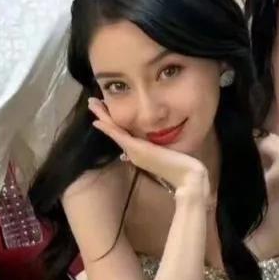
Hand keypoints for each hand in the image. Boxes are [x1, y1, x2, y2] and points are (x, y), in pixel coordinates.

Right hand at [88, 97, 209, 196]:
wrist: (186, 177)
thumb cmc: (182, 164)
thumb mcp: (168, 152)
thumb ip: (159, 147)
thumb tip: (152, 141)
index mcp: (140, 152)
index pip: (122, 133)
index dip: (111, 121)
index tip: (103, 110)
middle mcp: (133, 152)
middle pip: (114, 130)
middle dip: (103, 115)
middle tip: (92, 102)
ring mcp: (134, 152)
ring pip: (114, 131)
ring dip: (102, 117)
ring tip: (92, 104)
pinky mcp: (137, 150)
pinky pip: (119, 136)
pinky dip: (109, 128)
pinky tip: (98, 121)